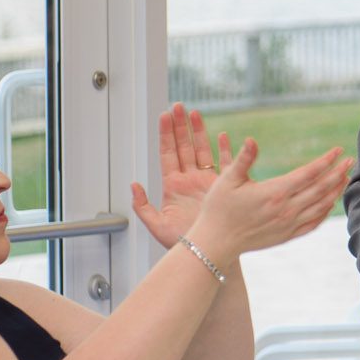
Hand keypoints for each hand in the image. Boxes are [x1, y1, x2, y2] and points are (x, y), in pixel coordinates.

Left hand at [129, 104, 231, 249]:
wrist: (207, 253)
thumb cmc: (183, 244)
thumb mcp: (157, 226)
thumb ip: (143, 207)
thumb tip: (134, 185)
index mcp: (173, 186)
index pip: (168, 153)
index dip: (166, 134)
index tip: (164, 116)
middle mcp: (189, 180)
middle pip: (184, 146)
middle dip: (180, 126)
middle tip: (177, 107)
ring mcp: (206, 181)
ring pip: (202, 150)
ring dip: (198, 131)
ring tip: (194, 113)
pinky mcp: (223, 186)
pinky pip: (226, 163)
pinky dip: (225, 149)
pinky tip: (223, 136)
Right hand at [179, 139, 350, 263]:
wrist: (216, 242)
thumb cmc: (217, 208)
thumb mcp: (227, 180)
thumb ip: (243, 159)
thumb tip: (252, 139)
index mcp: (275, 192)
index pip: (309, 173)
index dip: (326, 160)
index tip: (338, 150)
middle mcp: (286, 209)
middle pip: (320, 188)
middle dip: (337, 172)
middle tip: (350, 159)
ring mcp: (288, 224)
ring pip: (320, 206)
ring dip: (335, 191)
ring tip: (346, 178)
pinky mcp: (286, 236)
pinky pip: (313, 223)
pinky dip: (325, 212)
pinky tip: (330, 203)